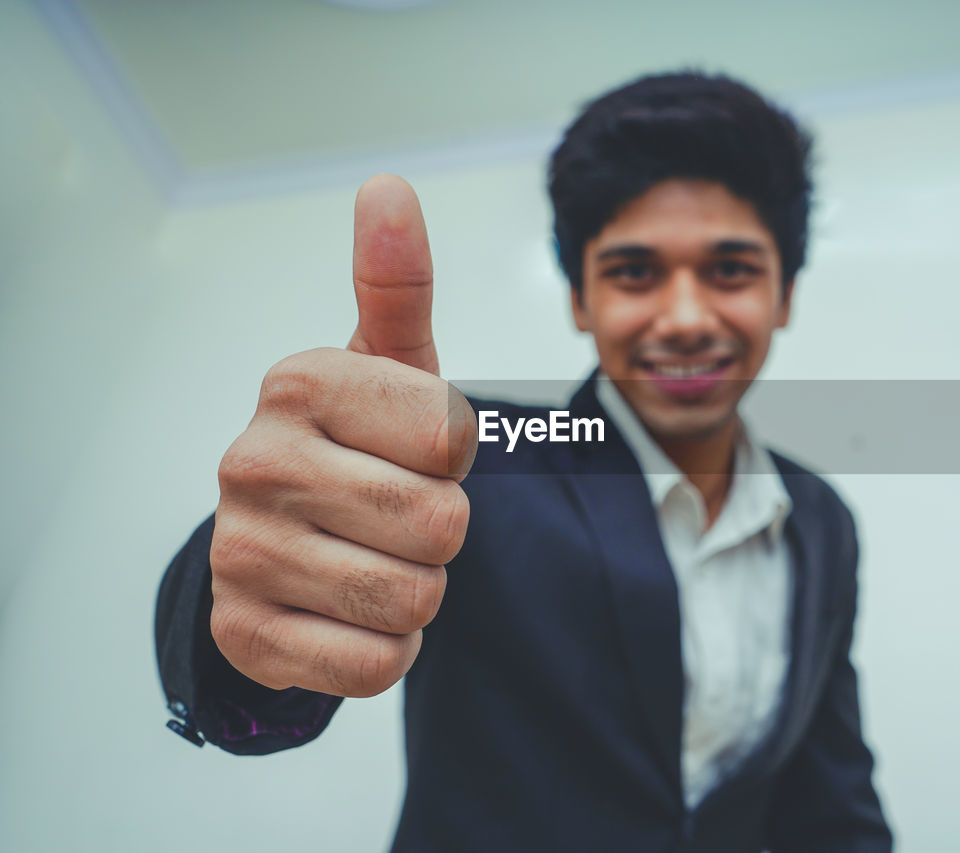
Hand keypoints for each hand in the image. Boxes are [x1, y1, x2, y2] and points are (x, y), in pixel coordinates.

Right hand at [209, 175, 476, 697]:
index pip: (455, 438)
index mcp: (299, 384)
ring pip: (414, 598)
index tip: (412, 449)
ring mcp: (241, 552)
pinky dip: (387, 648)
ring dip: (418, 591)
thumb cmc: (360, 443)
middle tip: (393, 513)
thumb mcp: (389, 365)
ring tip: (373, 557)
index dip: (456, 456)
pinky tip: (350, 612)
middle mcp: (253, 461)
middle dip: (442, 530)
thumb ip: (396, 284)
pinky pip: (377, 664)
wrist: (286, 541)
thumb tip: (388, 186)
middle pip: (440, 523)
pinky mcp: (245, 634)